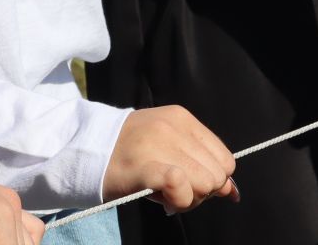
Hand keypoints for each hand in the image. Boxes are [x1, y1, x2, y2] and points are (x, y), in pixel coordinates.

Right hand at [101, 106, 237, 212]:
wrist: (84, 151)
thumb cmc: (129, 155)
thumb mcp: (168, 148)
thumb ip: (201, 164)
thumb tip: (233, 192)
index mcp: (182, 118)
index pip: (224, 157)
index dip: (213, 179)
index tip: (192, 185)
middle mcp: (173, 127)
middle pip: (217, 174)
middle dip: (202, 192)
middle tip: (175, 192)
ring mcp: (158, 145)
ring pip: (204, 184)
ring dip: (188, 199)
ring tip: (164, 194)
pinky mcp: (143, 166)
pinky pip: (180, 185)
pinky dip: (180, 199)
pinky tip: (164, 200)